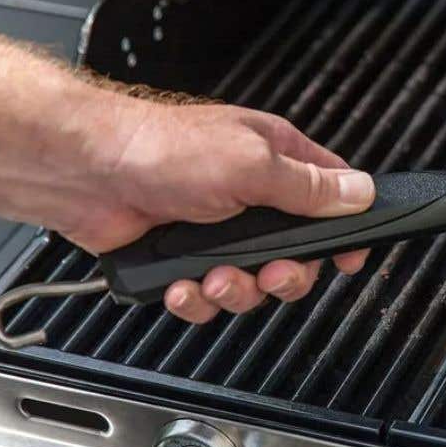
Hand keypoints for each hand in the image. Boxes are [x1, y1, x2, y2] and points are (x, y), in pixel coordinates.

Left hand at [60, 97, 374, 322]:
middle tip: (270, 273)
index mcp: (274, 159)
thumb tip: (360, 192)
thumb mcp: (252, 164)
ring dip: (234, 290)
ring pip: (250, 284)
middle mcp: (249, 195)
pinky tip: (182, 283)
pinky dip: (195, 298)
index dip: (343, 231)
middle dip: (282, 275)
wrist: (85, 173)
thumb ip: (309, 187)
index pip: (329, 197)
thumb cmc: (160, 148)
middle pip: (293, 256)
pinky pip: (206, 297)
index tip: (348, 257)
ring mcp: (214, 230)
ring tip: (212, 277)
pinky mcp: (182, 258)